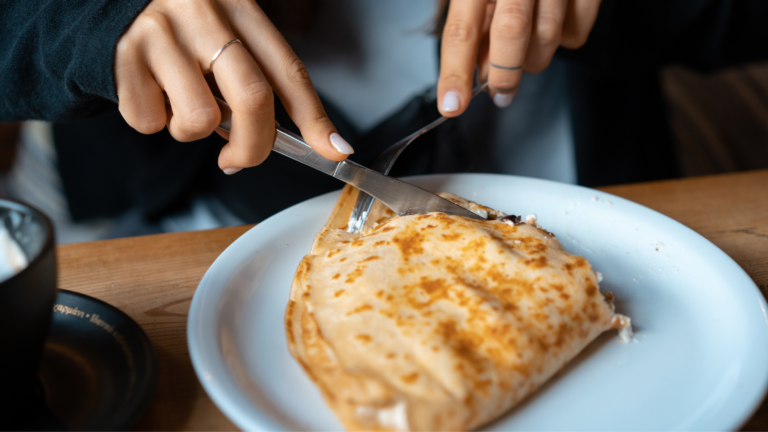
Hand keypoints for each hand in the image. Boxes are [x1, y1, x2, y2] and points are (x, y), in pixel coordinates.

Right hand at [114, 0, 353, 174]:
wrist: (105, 8)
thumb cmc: (178, 32)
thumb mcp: (222, 36)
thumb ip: (252, 77)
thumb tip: (286, 140)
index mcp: (240, 8)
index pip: (289, 71)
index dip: (315, 118)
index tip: (335, 150)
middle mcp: (204, 14)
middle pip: (252, 99)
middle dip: (253, 148)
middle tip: (239, 159)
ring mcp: (162, 33)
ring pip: (199, 120)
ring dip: (191, 131)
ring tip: (179, 104)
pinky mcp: (122, 55)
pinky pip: (149, 122)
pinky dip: (151, 121)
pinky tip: (149, 93)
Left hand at [437, 0, 600, 114]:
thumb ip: (474, 27)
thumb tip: (475, 73)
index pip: (461, 29)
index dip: (455, 72)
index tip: (452, 106)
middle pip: (511, 31)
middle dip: (505, 73)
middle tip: (501, 94)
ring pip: (548, 36)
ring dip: (534, 60)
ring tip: (524, 54)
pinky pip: (577, 32)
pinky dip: (564, 41)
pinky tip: (554, 25)